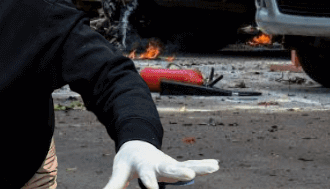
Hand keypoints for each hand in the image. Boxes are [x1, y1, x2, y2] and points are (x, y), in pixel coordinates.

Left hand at [102, 140, 218, 188]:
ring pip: (184, 164)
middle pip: (168, 167)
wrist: (137, 146)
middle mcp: (158, 162)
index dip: (149, 182)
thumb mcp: (120, 171)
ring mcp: (169, 163)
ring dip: (198, 166)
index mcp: (143, 164)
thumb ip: (114, 184)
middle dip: (177, 171)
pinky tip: (216, 165)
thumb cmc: (128, 161)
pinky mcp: (176, 166)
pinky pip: (192, 165)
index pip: (146, 175)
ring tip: (213, 166)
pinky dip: (203, 166)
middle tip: (187, 174)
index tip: (152, 188)